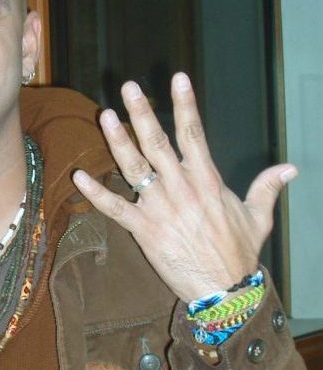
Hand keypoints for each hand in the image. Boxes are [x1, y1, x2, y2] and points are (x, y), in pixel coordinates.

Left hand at [72, 72, 296, 301]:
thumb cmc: (240, 253)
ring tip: (105, 116)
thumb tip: (291, 168)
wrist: (225, 291)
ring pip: (134, 168)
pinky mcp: (144, 230)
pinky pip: (114, 208)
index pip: (194, 133)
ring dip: (118, 142)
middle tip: (129, 87)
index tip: (179, 78)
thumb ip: (267, 188)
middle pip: (157, 142)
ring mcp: (160, 208)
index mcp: (206, 180)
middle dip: (142, 113)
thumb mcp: (258, 217)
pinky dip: (96, 193)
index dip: (186, 104)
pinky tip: (78, 176)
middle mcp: (180, 188)